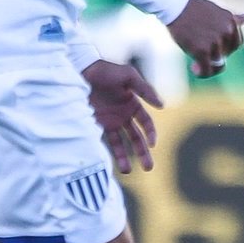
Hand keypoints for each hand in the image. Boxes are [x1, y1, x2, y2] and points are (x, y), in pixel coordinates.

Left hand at [83, 58, 163, 173]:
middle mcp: (123, 115)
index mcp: (133, 104)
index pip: (146, 123)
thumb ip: (145, 90)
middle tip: (149, 168)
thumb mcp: (129, 76)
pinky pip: (105, 140)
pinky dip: (108, 151)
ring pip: (121, 143)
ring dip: (125, 157)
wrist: (81, 71)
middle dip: (143, 153)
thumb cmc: (106, 71)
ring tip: (127, 171)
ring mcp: (110, 121)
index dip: (151, 134)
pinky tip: (110, 162)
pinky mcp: (97, 124)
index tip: (152, 144)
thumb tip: (162, 105)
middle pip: (137, 138)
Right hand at [165, 0, 243, 76]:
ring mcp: (215, 41)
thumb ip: (232, 18)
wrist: (174, 6)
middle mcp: (227, 31)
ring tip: (195, 60)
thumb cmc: (192, 8)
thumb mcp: (216, 10)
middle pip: (228, 53)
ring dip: (207, 64)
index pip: (237, 43)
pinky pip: (207, 69)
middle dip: (217, 54)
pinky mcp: (202, 50)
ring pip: (217, 62)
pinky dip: (202, 73)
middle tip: (202, 51)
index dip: (226, 48)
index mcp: (231, 21)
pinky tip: (194, 69)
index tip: (213, 46)